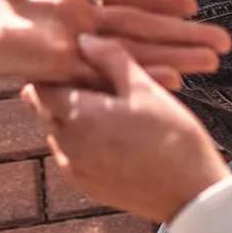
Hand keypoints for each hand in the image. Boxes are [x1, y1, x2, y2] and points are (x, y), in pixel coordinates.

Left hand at [0, 0, 228, 89]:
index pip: (113, 2)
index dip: (150, 4)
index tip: (185, 8)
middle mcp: (63, 24)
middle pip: (134, 31)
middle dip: (177, 36)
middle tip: (218, 42)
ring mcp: (60, 44)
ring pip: (131, 50)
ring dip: (175, 54)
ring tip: (215, 58)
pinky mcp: (51, 57)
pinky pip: (106, 65)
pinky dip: (145, 71)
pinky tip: (179, 77)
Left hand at [26, 33, 230, 220]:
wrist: (191, 193)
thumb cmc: (173, 135)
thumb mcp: (145, 88)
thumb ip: (111, 59)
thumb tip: (84, 40)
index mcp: (78, 115)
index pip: (40, 86)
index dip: (52, 71)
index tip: (68, 61)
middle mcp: (66, 144)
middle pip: (44, 110)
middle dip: (58, 92)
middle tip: (84, 78)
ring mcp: (74, 168)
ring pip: (56, 133)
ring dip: (68, 118)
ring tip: (99, 106)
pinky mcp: (86, 186)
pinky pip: (69, 156)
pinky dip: (78, 141)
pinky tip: (104, 134)